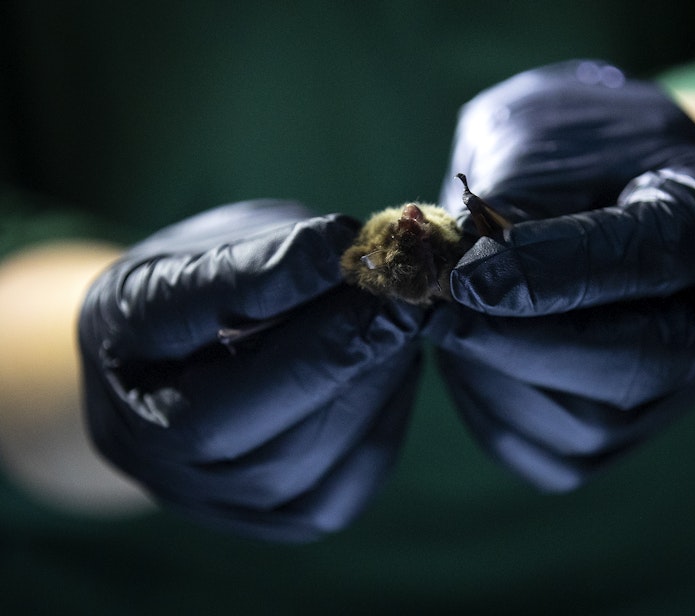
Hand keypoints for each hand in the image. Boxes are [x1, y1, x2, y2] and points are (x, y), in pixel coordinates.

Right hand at [79, 200, 422, 540]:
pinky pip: (339, 489)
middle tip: (401, 296)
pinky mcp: (270, 521)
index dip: (272, 278)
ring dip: (368, 387)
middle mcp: (144, 438)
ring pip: (295, 464)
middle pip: (231, 419)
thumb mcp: (217, 246)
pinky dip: (381, 425)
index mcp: (118, 338)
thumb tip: (355, 252)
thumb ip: (268, 253)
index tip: (346, 243)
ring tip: (406, 325)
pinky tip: (397, 369)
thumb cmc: (204, 290)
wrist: (185, 369)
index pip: (186, 311)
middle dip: (334, 350)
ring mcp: (204, 494)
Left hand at [429, 60, 694, 489]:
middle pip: (628, 364)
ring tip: (451, 322)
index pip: (645, 253)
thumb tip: (457, 277)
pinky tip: (471, 357)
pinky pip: (549, 453)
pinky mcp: (626, 438)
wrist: (619, 196)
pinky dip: (492, 410)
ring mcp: (682, 391)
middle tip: (435, 313)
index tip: (467, 277)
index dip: (552, 270)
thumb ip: (516, 195)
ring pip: (581, 424)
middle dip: (514, 343)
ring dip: (494, 377)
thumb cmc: (578, 157)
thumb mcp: (550, 134)